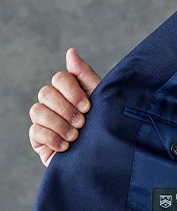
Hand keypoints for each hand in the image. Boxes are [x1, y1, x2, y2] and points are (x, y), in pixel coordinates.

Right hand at [28, 47, 100, 165]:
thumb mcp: (101, 99)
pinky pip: (35, 131)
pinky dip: (52, 138)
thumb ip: (85, 76)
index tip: (88, 106)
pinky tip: (66, 146)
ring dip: (58, 123)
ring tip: (75, 136)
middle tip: (82, 122)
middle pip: (46, 93)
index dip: (71, 90)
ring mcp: (45, 121)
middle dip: (66, 108)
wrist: (107, 159)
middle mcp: (55, 103)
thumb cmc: (106, 126)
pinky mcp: (39, 140)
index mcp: (71, 91)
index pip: (60, 78)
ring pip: (37, 110)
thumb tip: (70, 51)